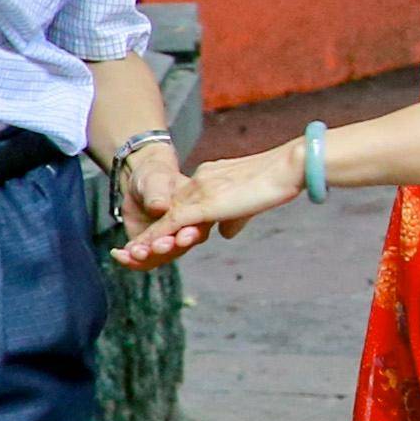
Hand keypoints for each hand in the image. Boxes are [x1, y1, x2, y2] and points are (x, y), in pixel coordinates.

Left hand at [116, 142, 298, 268]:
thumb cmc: (281, 180)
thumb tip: (225, 233)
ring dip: (148, 239)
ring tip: (130, 254)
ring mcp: (199, 192)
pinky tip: (141, 250)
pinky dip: (155, 238)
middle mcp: (200, 181)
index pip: (185, 201)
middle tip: (133, 250)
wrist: (289, 166)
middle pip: (169, 211)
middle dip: (153, 233)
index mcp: (210, 177)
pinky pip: (171, 224)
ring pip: (165, 220)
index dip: (171, 221)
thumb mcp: (252, 201)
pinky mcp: (203, 205)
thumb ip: (235, 216)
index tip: (161, 235)